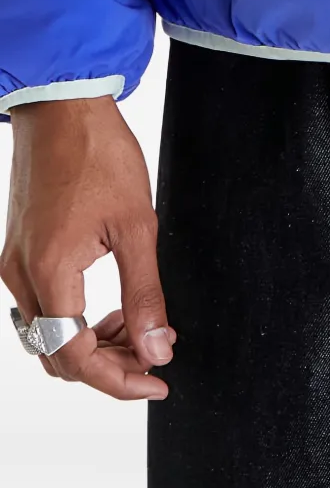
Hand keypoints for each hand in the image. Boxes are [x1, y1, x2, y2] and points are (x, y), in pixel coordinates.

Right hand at [1, 95, 174, 399]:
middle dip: (107, 366)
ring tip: (138, 329)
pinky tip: (110, 307)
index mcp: (49, 272)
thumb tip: (156, 347)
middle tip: (154, 357)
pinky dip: (75, 318)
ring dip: (91, 343)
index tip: (157, 380)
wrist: (62, 106)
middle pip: (56, 355)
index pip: (76, 357)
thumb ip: (145, 294)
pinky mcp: (19, 251)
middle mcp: (21, 275)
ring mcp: (15, 263)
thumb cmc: (99, 152)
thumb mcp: (137, 226)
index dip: (118, 380)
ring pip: (48, 335)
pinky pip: (42, 307)